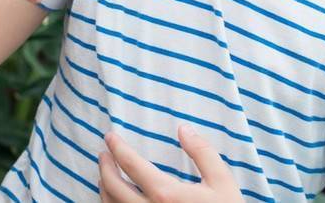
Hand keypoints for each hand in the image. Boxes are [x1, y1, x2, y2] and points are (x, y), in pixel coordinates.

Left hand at [98, 126, 242, 202]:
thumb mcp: (222, 182)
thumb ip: (203, 153)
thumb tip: (184, 129)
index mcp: (165, 194)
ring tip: (104, 175)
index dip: (117, 148)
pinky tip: (114, 198)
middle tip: (103, 154)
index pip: (131, 165)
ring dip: (104, 187)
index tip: (110, 136)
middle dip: (104, 166)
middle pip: (113, 186)